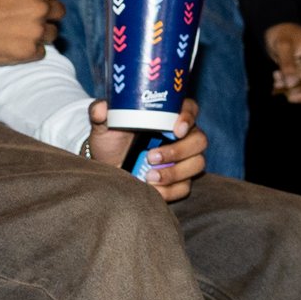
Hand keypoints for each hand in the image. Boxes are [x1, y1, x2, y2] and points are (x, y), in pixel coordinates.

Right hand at [0, 0, 61, 64]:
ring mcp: (36, 30)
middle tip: (29, 21)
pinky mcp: (29, 51)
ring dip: (41, 34)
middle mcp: (39, 7)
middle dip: (48, 16)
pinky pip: (41, 52)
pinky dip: (31, 50)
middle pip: (59, 13)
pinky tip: (14, 46)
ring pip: (52, 33)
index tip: (34, 5)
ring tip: (19, 34)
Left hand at [86, 96, 201, 201]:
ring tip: (149, 177)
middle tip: (151, 157)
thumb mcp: (104, 125)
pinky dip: (169, 191)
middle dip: (179, 151)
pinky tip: (152, 190)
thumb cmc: (111, 140)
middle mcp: (182, 136)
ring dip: (175, 173)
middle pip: (199, 140)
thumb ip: (101, 113)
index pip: (190, 108)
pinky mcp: (180, 180)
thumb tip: (101, 109)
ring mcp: (184, 159)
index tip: (176, 129)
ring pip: (197, 164)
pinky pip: (185, 187)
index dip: (189, 117)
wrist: (107, 167)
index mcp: (169, 116)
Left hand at [264, 21, 300, 102]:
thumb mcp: (283, 45)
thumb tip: (292, 84)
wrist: (275, 24)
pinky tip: (276, 78)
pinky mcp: (300, 69)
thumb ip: (287, 64)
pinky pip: (297, 83)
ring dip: (292, 90)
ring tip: (277, 83)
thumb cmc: (281, 31)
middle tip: (287, 96)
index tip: (289, 90)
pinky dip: (286, 85)